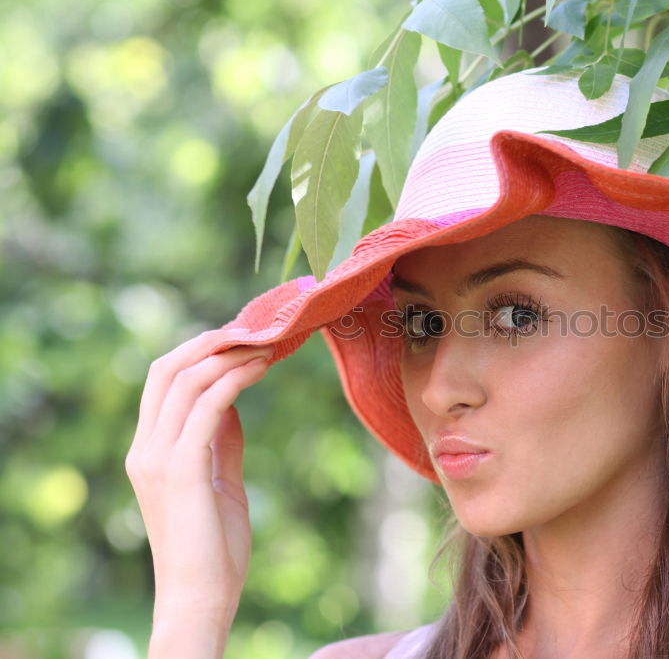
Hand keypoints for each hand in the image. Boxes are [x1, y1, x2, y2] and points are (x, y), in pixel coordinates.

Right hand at [125, 329, 271, 650]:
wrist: (201, 595)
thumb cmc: (214, 545)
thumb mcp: (220, 479)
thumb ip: (222, 440)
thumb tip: (235, 401)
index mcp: (149, 450)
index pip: (162, 380)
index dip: (198, 351)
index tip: (240, 337)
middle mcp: (145, 448)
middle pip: (166, 368)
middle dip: (209, 341)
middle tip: (252, 329)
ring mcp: (158, 457)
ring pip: (186, 380)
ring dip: (230, 355)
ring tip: (268, 344)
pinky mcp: (182, 469)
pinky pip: (208, 406)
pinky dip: (235, 379)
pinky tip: (262, 368)